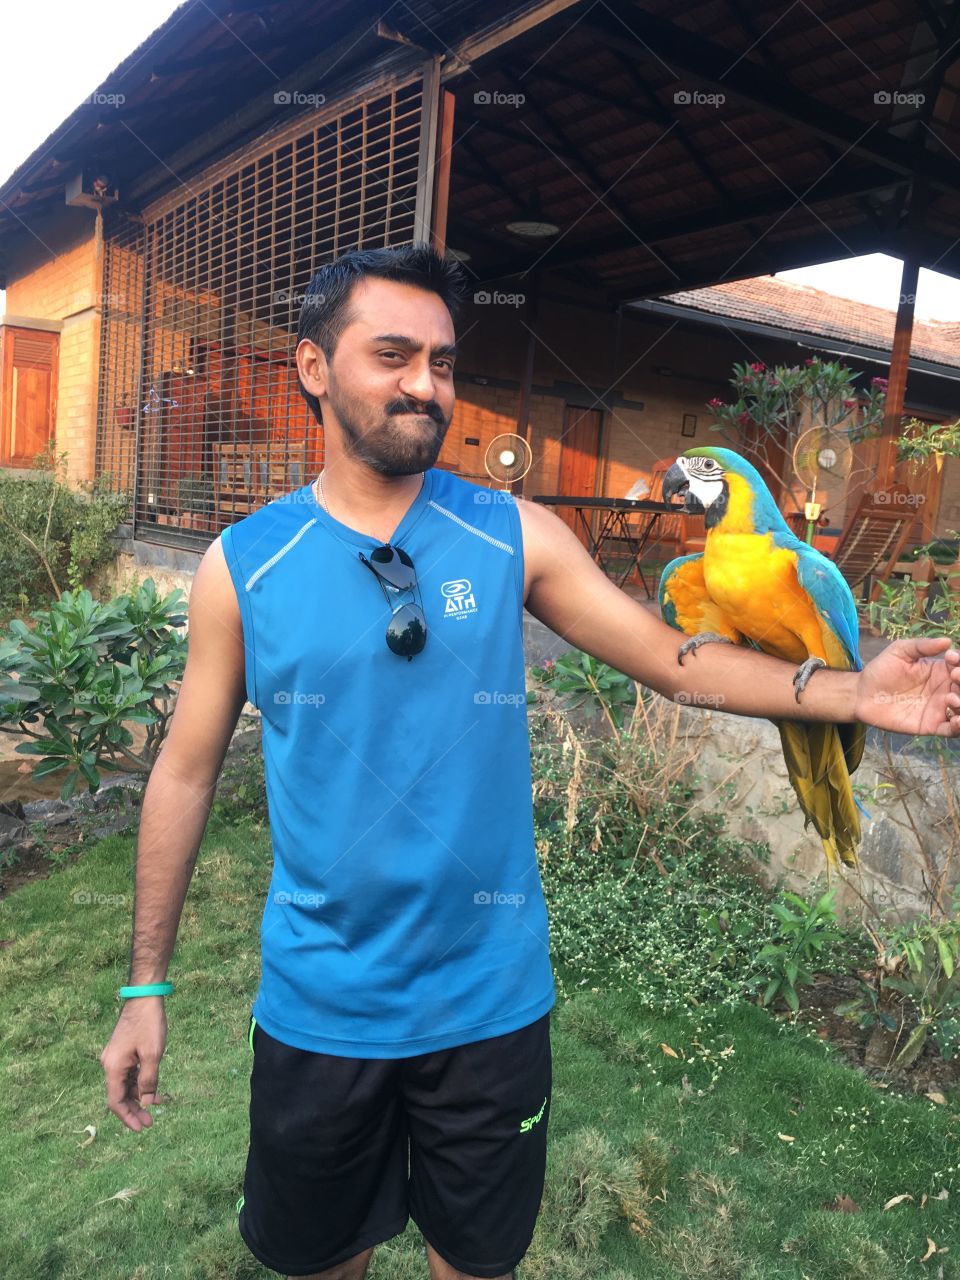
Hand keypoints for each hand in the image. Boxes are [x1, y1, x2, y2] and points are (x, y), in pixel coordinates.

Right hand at [99, 997, 167, 1131]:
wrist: (145, 997)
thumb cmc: (149, 1024)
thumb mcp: (153, 1055)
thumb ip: (148, 1080)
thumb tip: (146, 1102)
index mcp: (113, 1067)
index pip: (116, 1101)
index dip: (128, 1117)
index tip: (141, 1128)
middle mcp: (110, 1064)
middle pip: (119, 1095)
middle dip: (134, 1110)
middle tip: (150, 1122)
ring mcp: (116, 1057)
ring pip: (125, 1085)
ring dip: (138, 1097)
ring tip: (155, 1107)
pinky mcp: (123, 1051)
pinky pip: (129, 1073)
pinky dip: (138, 1083)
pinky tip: (151, 1089)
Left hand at [854, 636, 959, 735]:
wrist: (862, 694)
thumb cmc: (881, 669)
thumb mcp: (900, 651)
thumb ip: (922, 646)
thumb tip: (947, 641)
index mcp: (941, 671)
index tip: (951, 659)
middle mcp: (944, 690)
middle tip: (955, 676)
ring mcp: (939, 709)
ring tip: (951, 699)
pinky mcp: (931, 726)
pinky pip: (952, 730)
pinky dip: (959, 728)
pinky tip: (956, 721)